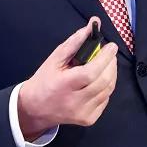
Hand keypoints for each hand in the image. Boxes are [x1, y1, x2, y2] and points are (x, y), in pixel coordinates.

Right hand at [17, 17, 118, 140]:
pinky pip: (105, 100)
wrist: (35, 108)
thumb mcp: (54, 59)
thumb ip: (73, 43)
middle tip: (109, 54)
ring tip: (106, 64)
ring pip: (108, 91)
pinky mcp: (89, 119)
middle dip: (111, 64)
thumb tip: (90, 27)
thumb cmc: (44, 80)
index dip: (105, 58)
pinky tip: (99, 80)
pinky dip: (106, 87)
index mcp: (64, 85)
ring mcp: (84, 113)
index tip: (111, 46)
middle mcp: (75, 101)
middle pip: (104, 82)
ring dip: (111, 74)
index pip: (91, 72)